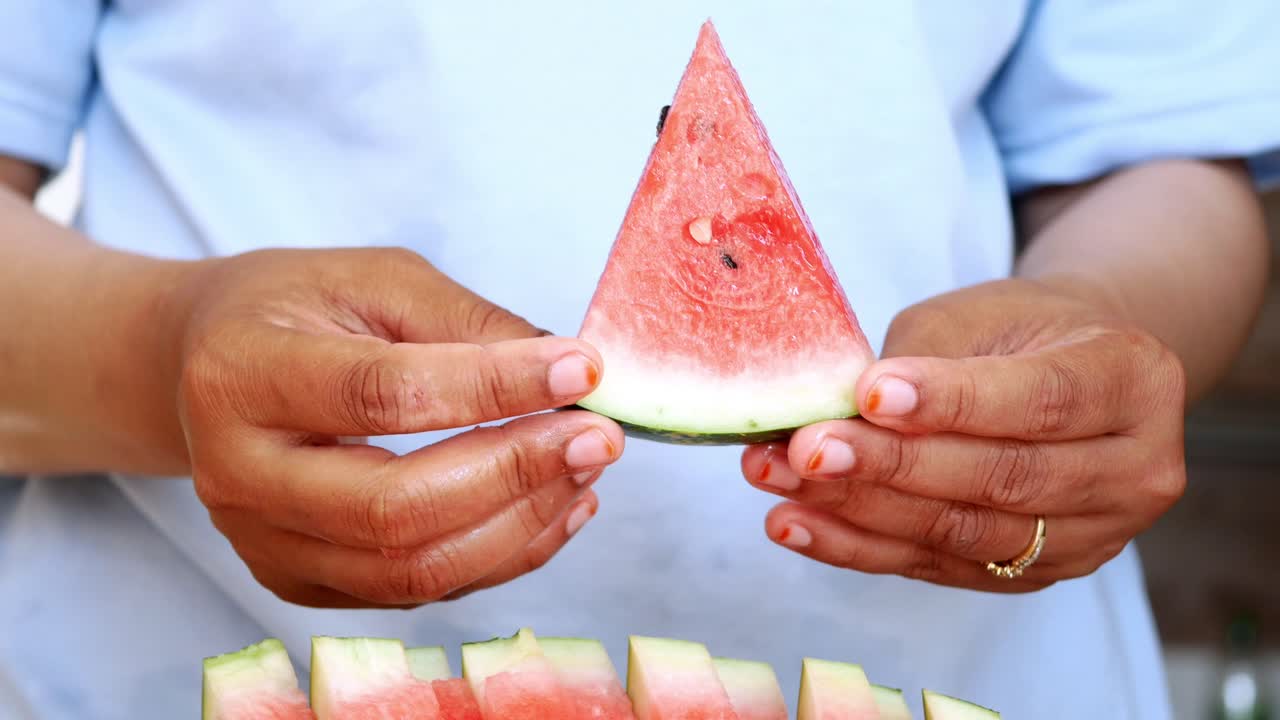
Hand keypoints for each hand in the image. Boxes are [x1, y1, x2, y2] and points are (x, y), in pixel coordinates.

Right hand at [177, 248, 622, 606]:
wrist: (205, 364)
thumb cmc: (294, 308)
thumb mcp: (375, 278)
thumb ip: (467, 322)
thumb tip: (570, 373)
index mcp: (243, 373)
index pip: (384, 394)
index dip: (495, 387)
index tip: (580, 368)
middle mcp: (237, 472)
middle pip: (393, 508)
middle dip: (516, 473)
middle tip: (597, 435)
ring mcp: (262, 540)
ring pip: (410, 569)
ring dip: (521, 525)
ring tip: (583, 470)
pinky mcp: (296, 580)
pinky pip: (414, 591)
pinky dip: (500, 556)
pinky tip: (552, 508)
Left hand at [741, 278, 1186, 591]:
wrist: (1068, 375)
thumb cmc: (1019, 331)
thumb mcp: (980, 316)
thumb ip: (920, 363)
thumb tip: (829, 410)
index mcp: (1135, 381)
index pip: (1040, 400)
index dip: (952, 402)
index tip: (869, 394)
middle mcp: (1134, 470)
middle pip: (1002, 479)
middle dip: (890, 466)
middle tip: (805, 447)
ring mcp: (1093, 536)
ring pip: (965, 534)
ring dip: (860, 511)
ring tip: (778, 482)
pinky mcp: (1038, 575)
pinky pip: (938, 567)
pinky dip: (858, 547)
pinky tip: (797, 523)